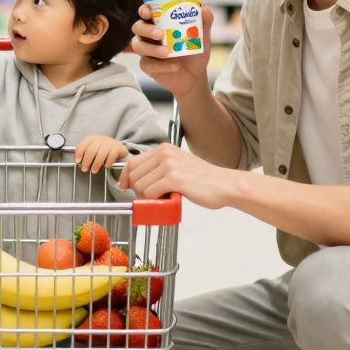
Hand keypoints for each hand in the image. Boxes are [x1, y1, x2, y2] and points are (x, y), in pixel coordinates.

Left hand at [74, 136, 128, 173]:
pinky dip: (107, 162)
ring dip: (96, 164)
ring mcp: (109, 143)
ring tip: (94, 171)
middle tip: (84, 169)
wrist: (117, 147)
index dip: (79, 153)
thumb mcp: (92, 150)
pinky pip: (111, 156)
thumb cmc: (101, 150)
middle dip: (86, 161)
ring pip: (101, 154)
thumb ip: (85, 155)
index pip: (83, 145)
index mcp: (91, 139)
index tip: (77, 162)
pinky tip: (105, 166)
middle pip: (91, 150)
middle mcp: (100, 139)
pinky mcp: (117, 148)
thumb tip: (79, 163)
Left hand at [118, 143, 232, 208]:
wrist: (224, 185)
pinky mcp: (174, 179)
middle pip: (133, 175)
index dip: (125, 177)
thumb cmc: (203, 180)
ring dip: (147, 197)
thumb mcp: (178, 165)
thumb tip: (136, 179)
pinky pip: (150, 193)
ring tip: (163, 198)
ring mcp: (169, 165)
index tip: (125, 186)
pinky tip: (167, 200)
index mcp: (164, 148)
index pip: (132, 162)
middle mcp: (165, 153)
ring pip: (140, 185)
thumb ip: (159, 168)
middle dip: (137, 190)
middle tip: (151, 197)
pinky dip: (154, 201)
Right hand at [131, 3, 214, 97]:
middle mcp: (150, 35)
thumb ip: (205, 23)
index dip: (144, 10)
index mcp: (160, 23)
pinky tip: (174, 66)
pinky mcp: (148, 66)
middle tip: (160, 34)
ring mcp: (147, 51)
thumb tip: (205, 9)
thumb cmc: (195, 52)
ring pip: (138, 46)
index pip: (146, 12)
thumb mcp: (203, 37)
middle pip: (137, 27)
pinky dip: (161, 66)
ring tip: (167, 53)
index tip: (149, 12)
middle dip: (146, 29)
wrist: (196, 75)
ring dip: (152, 49)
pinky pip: (147, 64)